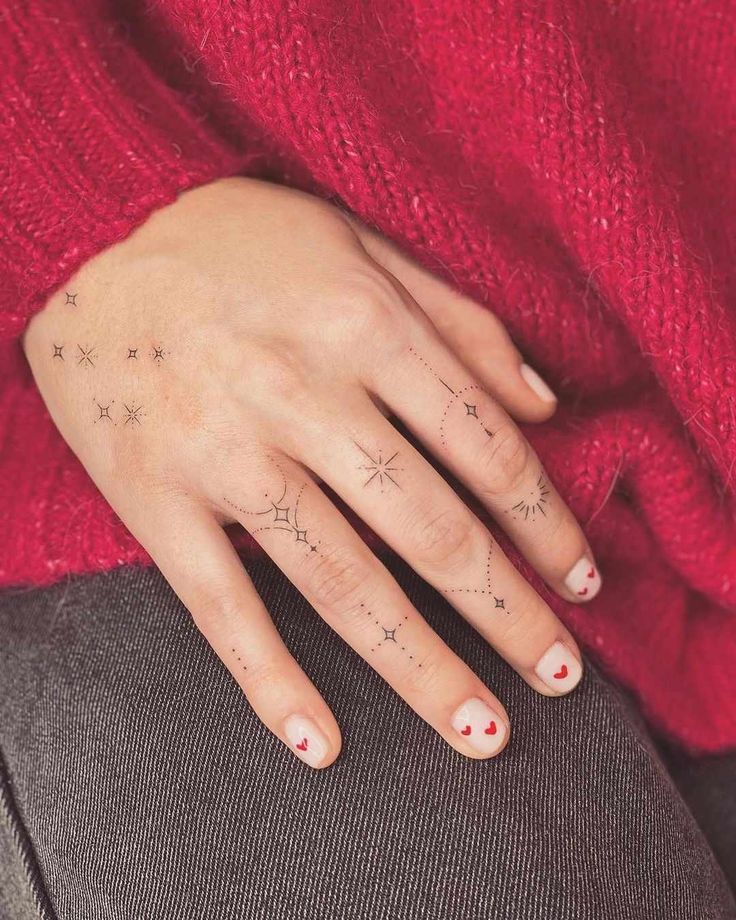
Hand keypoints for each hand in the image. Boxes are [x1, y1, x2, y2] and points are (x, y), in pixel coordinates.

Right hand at [24, 178, 600, 767]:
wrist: (89, 232)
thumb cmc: (235, 237)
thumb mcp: (362, 243)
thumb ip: (461, 320)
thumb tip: (545, 403)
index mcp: (364, 326)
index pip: (487, 449)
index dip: (548, 526)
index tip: (583, 579)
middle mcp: (301, 394)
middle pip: (431, 530)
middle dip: (508, 613)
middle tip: (561, 676)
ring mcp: (223, 454)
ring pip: (341, 584)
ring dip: (420, 668)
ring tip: (482, 732)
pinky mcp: (153, 499)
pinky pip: (220, 607)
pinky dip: (270, 681)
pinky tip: (321, 744)